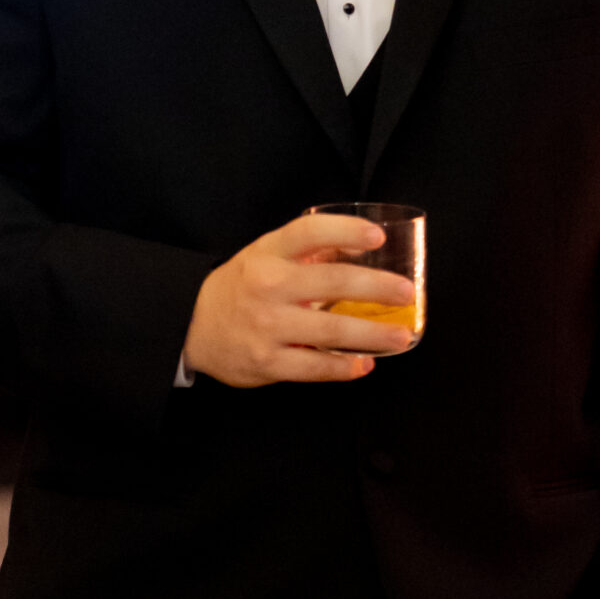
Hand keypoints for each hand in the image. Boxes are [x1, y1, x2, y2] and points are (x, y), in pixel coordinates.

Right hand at [183, 211, 415, 388]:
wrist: (192, 328)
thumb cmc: (239, 288)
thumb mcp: (263, 257)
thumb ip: (304, 253)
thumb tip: (357, 248)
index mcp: (266, 254)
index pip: (308, 233)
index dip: (345, 231)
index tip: (377, 236)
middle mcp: (267, 286)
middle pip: (331, 282)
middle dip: (376, 287)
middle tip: (407, 292)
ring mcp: (267, 327)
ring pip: (330, 331)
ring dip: (372, 334)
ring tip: (401, 336)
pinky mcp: (268, 362)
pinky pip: (314, 367)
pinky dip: (343, 367)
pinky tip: (364, 364)